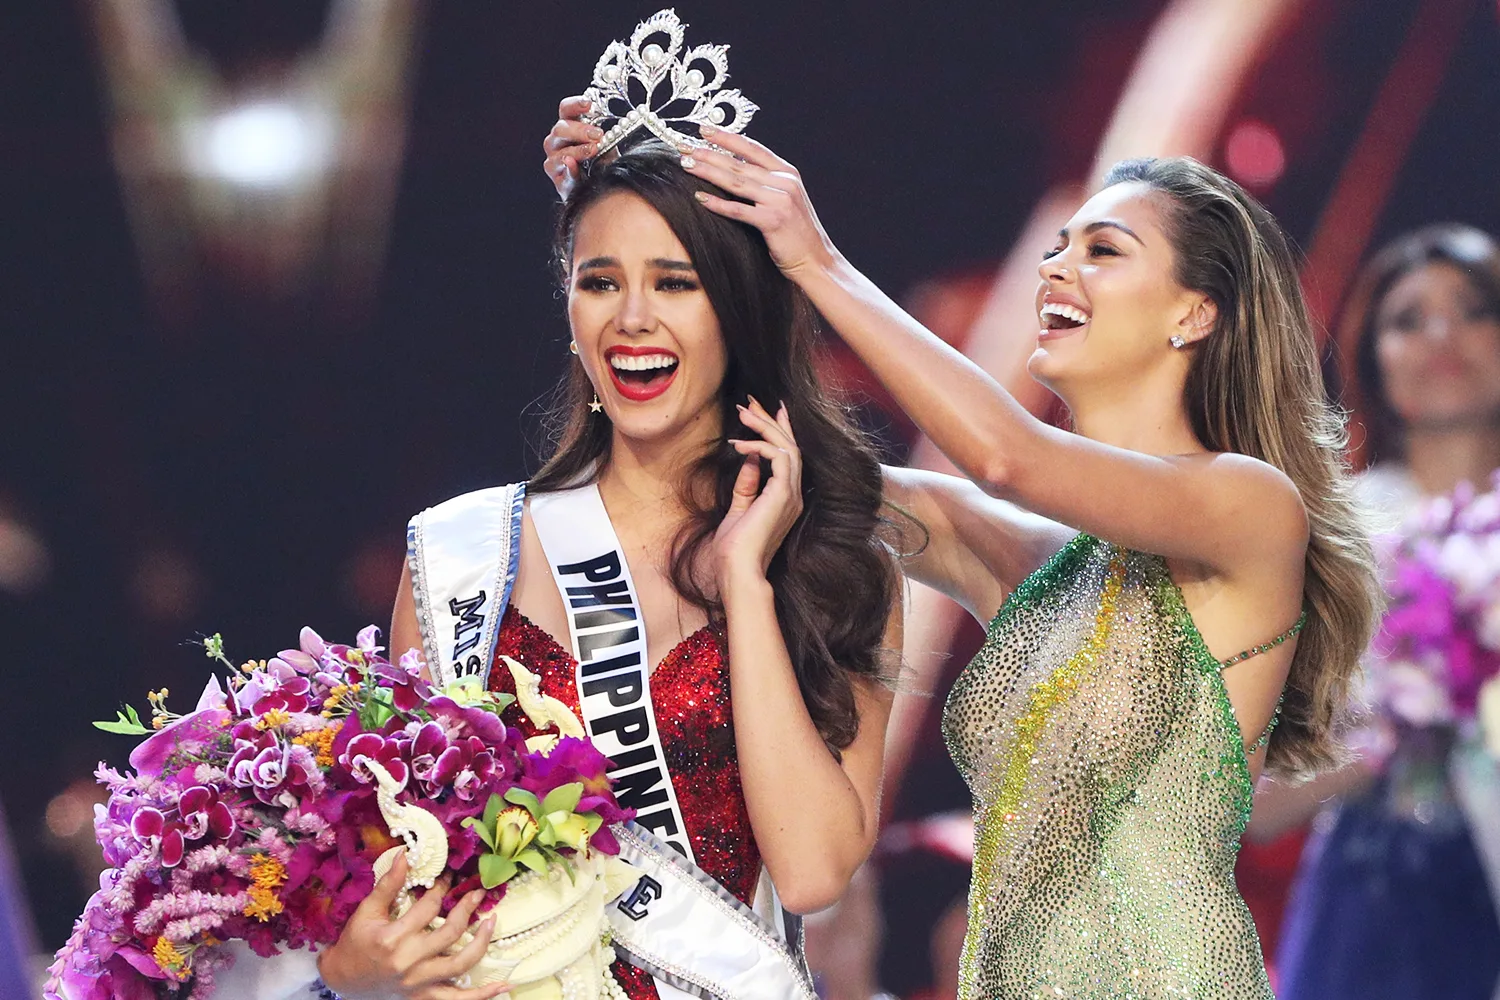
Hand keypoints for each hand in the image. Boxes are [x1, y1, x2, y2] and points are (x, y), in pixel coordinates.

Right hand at [316, 852, 505, 999]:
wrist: (343, 981)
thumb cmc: (355, 943)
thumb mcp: (366, 912)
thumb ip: (388, 884)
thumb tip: (405, 854)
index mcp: (393, 938)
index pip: (429, 908)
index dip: (442, 889)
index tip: (448, 878)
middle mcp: (409, 962)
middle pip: (450, 932)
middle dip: (467, 908)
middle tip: (476, 894)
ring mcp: (419, 983)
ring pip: (460, 963)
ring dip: (482, 942)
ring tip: (492, 921)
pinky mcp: (424, 998)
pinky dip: (484, 996)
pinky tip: (504, 987)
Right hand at [542, 96, 603, 201]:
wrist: (598, 188)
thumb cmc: (601, 163)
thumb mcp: (606, 147)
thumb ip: (604, 139)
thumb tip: (608, 133)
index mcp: (569, 126)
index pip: (566, 110)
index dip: (576, 104)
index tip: (589, 104)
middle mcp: (557, 140)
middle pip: (561, 128)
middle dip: (580, 130)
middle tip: (598, 134)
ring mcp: (554, 158)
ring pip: (560, 150)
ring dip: (578, 150)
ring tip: (593, 150)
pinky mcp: (556, 177)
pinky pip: (561, 172)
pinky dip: (569, 168)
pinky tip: (574, 164)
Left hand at [680, 127, 839, 278]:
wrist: (816, 260)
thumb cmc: (796, 234)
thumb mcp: (785, 200)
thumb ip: (765, 184)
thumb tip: (734, 171)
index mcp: (787, 173)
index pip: (752, 148)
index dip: (727, 137)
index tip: (704, 129)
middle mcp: (785, 182)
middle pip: (739, 164)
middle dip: (709, 153)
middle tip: (684, 147)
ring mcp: (780, 200)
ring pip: (737, 182)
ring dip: (708, 172)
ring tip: (687, 165)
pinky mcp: (773, 220)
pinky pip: (739, 210)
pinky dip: (718, 204)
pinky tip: (700, 198)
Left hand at [714, 397, 804, 588]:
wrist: (738, 571)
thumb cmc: (735, 550)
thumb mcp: (739, 511)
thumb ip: (747, 486)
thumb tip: (751, 461)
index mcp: (786, 499)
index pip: (789, 457)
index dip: (781, 431)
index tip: (770, 410)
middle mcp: (793, 495)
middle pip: (790, 446)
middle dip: (771, 421)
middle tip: (751, 402)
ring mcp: (791, 495)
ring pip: (787, 447)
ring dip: (764, 427)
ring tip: (743, 413)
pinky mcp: (783, 495)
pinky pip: (778, 457)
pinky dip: (760, 446)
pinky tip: (740, 445)